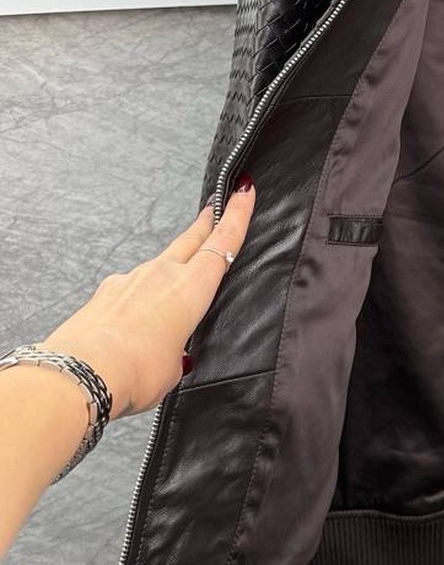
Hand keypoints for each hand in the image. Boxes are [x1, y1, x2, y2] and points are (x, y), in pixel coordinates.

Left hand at [35, 178, 256, 419]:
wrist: (79, 373)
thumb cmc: (136, 370)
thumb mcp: (172, 369)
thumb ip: (176, 354)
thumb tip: (172, 354)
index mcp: (190, 287)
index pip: (221, 243)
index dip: (236, 215)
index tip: (243, 191)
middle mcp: (161, 274)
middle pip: (190, 240)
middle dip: (205, 223)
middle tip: (214, 207)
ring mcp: (130, 280)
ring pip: (157, 270)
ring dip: (167, 280)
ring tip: (168, 310)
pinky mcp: (104, 294)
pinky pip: (130, 293)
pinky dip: (137, 304)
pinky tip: (133, 328)